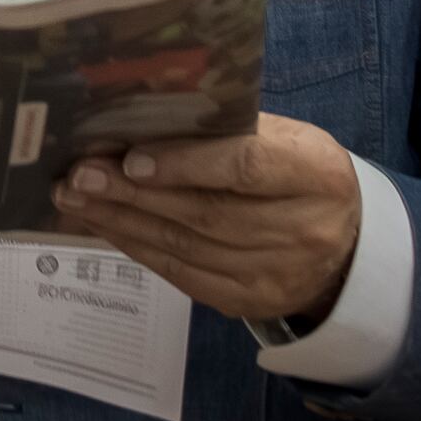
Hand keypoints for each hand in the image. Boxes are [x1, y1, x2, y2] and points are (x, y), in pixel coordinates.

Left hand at [49, 110, 362, 324]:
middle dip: (133, 193)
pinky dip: (138, 248)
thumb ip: (227, 129)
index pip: (245, 167)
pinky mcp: (251, 303)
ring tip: (74, 198)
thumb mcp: (285, 138)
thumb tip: (140, 116)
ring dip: (122, 221)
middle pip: (206, 213)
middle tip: (77, 175)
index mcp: (316, 173)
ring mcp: (277, 274)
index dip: (186, 163)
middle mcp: (303, 229)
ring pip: (186, 247)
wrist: (346, 246)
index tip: (131, 157)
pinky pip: (183, 276)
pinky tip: (105, 225)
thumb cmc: (297, 173)